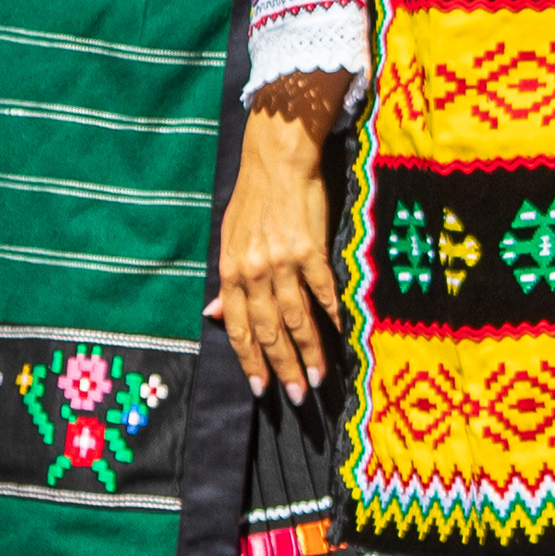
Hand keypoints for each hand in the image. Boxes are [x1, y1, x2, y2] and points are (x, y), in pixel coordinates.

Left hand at [213, 86, 345, 395]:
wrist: (277, 158)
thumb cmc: (253, 200)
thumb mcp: (229, 241)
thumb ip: (226, 284)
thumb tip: (213, 316)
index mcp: (232, 272)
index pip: (239, 328)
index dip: (249, 361)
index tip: (261, 389)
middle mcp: (254, 271)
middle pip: (268, 331)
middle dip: (281, 367)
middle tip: (296, 397)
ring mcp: (282, 261)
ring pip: (295, 318)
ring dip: (308, 351)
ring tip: (318, 378)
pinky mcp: (310, 248)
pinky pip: (322, 290)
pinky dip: (332, 315)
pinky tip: (341, 335)